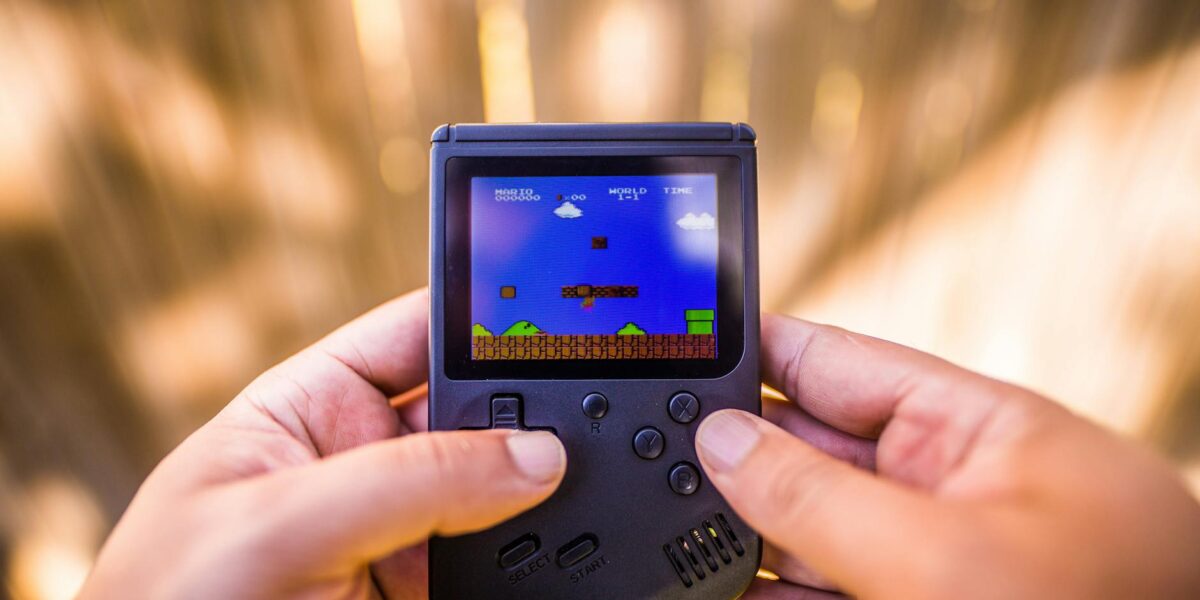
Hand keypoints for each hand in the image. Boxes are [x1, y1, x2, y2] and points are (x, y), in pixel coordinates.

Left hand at [82, 289, 565, 598]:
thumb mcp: (278, 525)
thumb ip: (406, 481)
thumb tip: (533, 456)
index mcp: (311, 407)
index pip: (418, 333)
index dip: (487, 317)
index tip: (565, 318)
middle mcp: (362, 465)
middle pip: (476, 416)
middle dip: (532, 416)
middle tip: (590, 421)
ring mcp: (397, 537)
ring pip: (500, 496)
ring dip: (540, 495)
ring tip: (586, 492)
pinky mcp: (421, 594)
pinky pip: (498, 568)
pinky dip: (535, 561)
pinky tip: (563, 554)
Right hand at [696, 314, 1199, 598]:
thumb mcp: (944, 556)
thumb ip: (819, 495)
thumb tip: (723, 441)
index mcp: (968, 428)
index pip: (833, 361)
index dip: (749, 352)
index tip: (671, 357)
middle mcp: (940, 488)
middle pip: (803, 452)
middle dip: (731, 459)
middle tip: (655, 469)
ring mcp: (924, 562)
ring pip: (801, 534)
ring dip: (736, 536)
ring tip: (670, 537)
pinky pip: (815, 593)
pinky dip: (762, 593)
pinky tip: (712, 591)